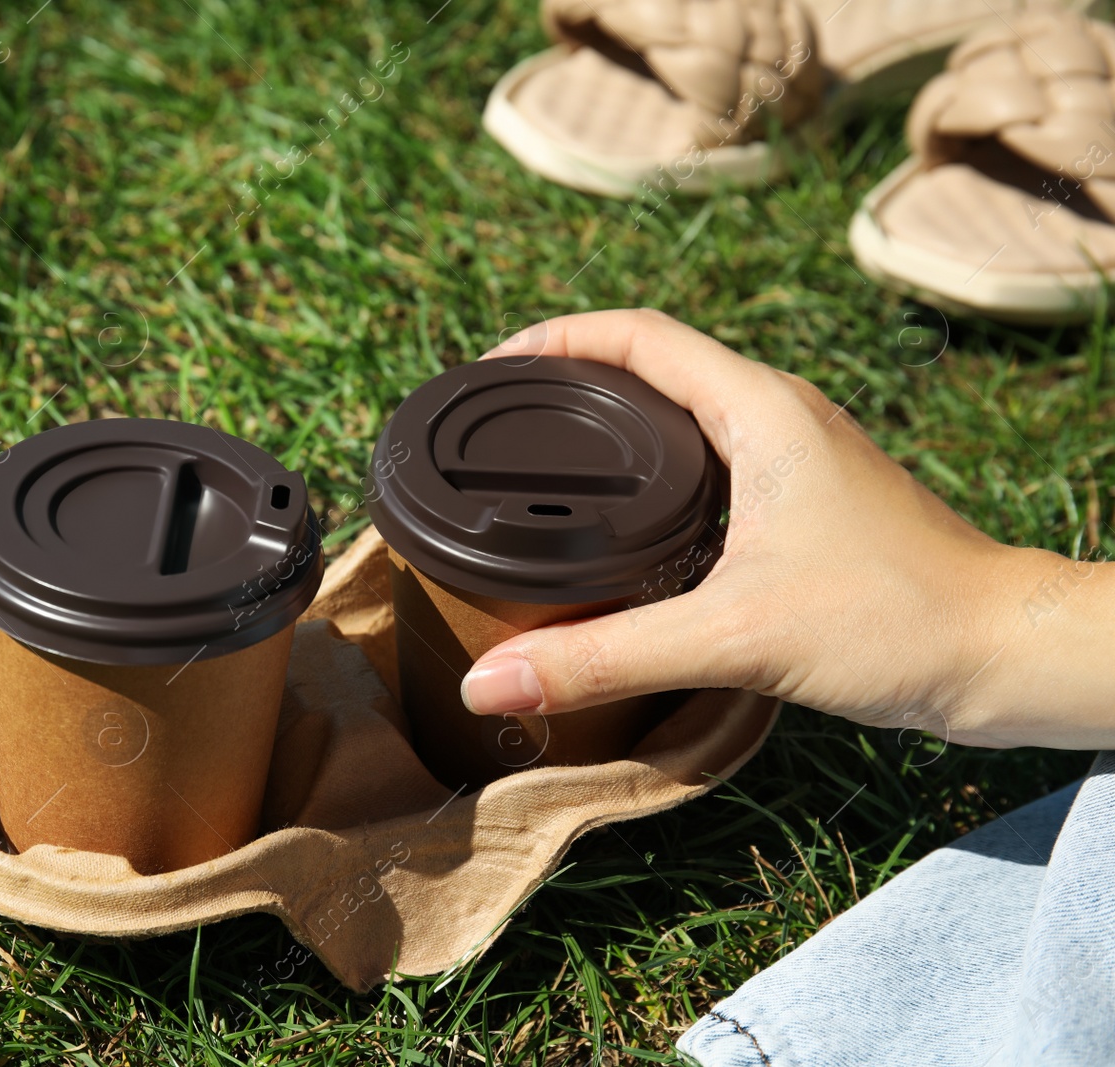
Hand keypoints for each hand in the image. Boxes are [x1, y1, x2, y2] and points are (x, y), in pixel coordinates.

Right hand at [460, 310, 1114, 750]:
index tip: (489, 374)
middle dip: (573, 383)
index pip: (637, 335)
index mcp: (760, 409)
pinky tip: (627, 532)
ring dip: (618, 429)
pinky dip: (657, 478)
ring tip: (548, 468)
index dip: (556, 339)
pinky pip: (714, 461)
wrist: (1007, 654)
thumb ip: (605, 657)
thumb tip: (490, 682)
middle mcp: (779, 415)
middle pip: (655, 366)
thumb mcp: (734, 637)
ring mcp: (799, 456)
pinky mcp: (810, 501)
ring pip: (687, 415)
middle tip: (503, 423)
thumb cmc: (896, 621)